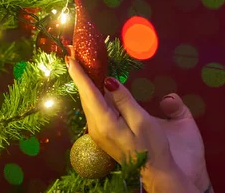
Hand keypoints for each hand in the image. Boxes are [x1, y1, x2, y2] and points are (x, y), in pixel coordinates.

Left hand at [66, 55, 209, 191]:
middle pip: (85, 96)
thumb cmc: (152, 147)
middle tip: (73, 53)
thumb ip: (124, 100)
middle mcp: (96, 127)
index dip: (80, 74)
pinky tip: (96, 85)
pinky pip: (95, 108)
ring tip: (82, 64)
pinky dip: (93, 93)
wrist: (155, 172)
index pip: (89, 93)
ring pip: (89, 102)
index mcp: (105, 123)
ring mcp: (98, 132)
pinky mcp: (104, 133)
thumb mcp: (141, 121)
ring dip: (86, 83)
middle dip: (80, 74)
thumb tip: (109, 81)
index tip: (70, 57)